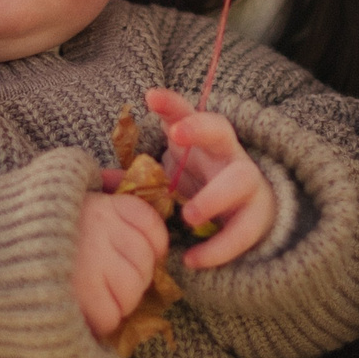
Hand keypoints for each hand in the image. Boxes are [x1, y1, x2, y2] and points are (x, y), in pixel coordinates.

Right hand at [71, 191, 170, 337]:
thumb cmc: (18, 226)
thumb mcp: (58, 192)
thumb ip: (94, 186)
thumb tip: (120, 179)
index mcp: (99, 204)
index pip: (150, 224)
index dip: (152, 243)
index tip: (139, 254)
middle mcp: (102, 229)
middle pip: (144, 262)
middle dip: (132, 276)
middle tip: (108, 281)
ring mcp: (94, 263)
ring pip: (132, 292)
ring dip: (117, 301)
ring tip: (92, 298)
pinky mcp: (83, 297)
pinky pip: (111, 316)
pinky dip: (99, 320)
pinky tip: (79, 312)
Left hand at [145, 88, 275, 268]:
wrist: (244, 218)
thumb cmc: (196, 191)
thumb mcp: (167, 180)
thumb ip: (137, 180)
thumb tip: (100, 183)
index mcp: (199, 141)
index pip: (185, 113)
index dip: (170, 104)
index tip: (150, 97)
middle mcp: (225, 154)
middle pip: (221, 129)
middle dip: (200, 127)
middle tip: (176, 133)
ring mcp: (246, 182)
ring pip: (242, 179)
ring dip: (215, 197)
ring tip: (189, 217)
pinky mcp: (257, 216)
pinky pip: (243, 230)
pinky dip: (219, 248)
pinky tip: (193, 260)